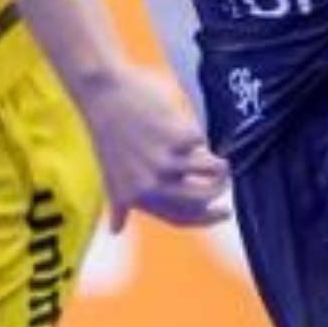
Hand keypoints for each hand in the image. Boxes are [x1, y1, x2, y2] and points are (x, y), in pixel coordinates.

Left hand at [74, 64, 228, 230]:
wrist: (102, 95)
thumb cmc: (108, 135)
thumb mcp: (109, 176)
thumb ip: (120, 205)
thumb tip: (116, 231)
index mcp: (138, 198)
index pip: (182, 219)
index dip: (207, 219)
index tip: (225, 211)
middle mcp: (152, 185)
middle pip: (203, 197)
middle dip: (219, 189)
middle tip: (225, 179)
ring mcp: (165, 161)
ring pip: (212, 170)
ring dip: (220, 165)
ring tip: (216, 156)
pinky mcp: (177, 137)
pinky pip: (203, 142)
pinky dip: (199, 135)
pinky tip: (186, 127)